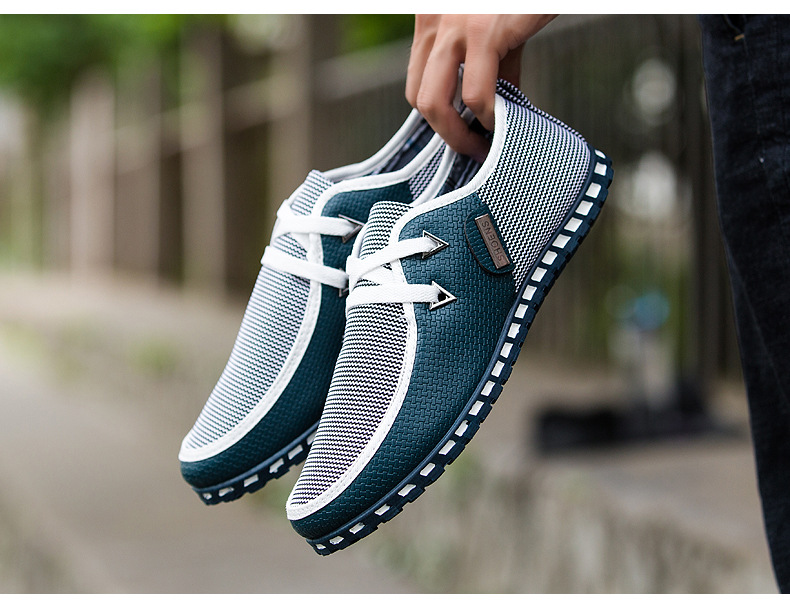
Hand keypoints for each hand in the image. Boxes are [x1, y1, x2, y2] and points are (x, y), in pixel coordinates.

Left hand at [406, 14, 556, 161]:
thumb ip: (492, 69)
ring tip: (484, 145)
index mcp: (430, 21)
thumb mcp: (497, 31)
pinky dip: (489, 117)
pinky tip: (503, 121)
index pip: (416, 84)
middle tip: (471, 149)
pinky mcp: (484, 32)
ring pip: (434, 103)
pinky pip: (476, 93)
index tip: (462, 133)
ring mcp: (454, 28)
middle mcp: (433, 23)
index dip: (437, 116)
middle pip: (418, 99)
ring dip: (459, 135)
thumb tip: (497, 111)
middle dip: (444, 133)